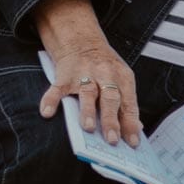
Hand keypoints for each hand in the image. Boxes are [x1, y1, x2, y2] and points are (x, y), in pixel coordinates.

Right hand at [35, 0, 140, 145]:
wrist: (82, 40)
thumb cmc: (104, 66)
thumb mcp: (121, 79)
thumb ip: (127, 103)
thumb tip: (135, 129)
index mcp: (122, 78)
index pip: (129, 104)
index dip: (131, 124)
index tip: (133, 142)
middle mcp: (105, 75)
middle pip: (110, 99)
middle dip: (111, 120)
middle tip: (112, 140)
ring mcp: (84, 75)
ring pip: (88, 93)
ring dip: (88, 111)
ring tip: (88, 127)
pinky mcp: (65, 75)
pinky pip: (57, 88)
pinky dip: (51, 100)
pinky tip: (47, 112)